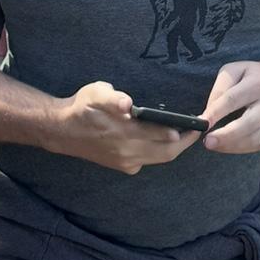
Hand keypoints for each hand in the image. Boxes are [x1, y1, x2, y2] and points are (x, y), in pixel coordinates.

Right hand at [51, 81, 199, 173]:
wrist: (62, 130)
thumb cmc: (82, 107)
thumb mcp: (96, 94)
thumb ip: (114, 99)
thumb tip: (127, 104)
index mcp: (124, 134)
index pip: (162, 136)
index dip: (183, 133)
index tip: (197, 125)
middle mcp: (127, 152)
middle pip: (166, 153)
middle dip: (184, 143)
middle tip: (197, 131)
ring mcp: (125, 161)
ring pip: (158, 158)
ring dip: (173, 149)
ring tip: (185, 134)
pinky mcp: (122, 166)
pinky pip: (147, 160)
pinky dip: (159, 152)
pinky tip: (164, 140)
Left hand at [199, 61, 259, 154]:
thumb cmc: (248, 78)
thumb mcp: (233, 71)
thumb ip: (220, 89)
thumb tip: (208, 115)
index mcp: (259, 83)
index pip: (233, 99)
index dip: (216, 112)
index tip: (202, 122)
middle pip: (247, 123)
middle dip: (225, 135)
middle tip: (207, 142)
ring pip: (252, 139)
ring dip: (229, 145)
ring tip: (212, 144)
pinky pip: (256, 146)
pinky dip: (238, 148)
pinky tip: (226, 145)